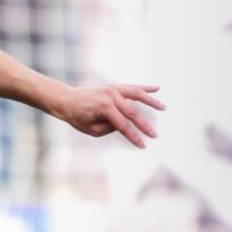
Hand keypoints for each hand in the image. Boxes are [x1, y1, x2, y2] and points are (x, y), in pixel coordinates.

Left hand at [48, 82, 163, 147]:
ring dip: (151, 101)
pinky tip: (157, 88)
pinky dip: (145, 88)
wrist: (67, 100)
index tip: (143, 145)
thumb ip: (109, 128)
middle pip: (132, 112)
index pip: (123, 125)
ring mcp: (113, 89)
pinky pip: (132, 87)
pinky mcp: (114, 86)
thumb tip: (125, 124)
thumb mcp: (91, 129)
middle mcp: (110, 95)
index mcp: (104, 107)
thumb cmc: (77, 117)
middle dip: (144, 125)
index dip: (133, 136)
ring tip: (164, 108)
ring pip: (137, 94)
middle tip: (155, 135)